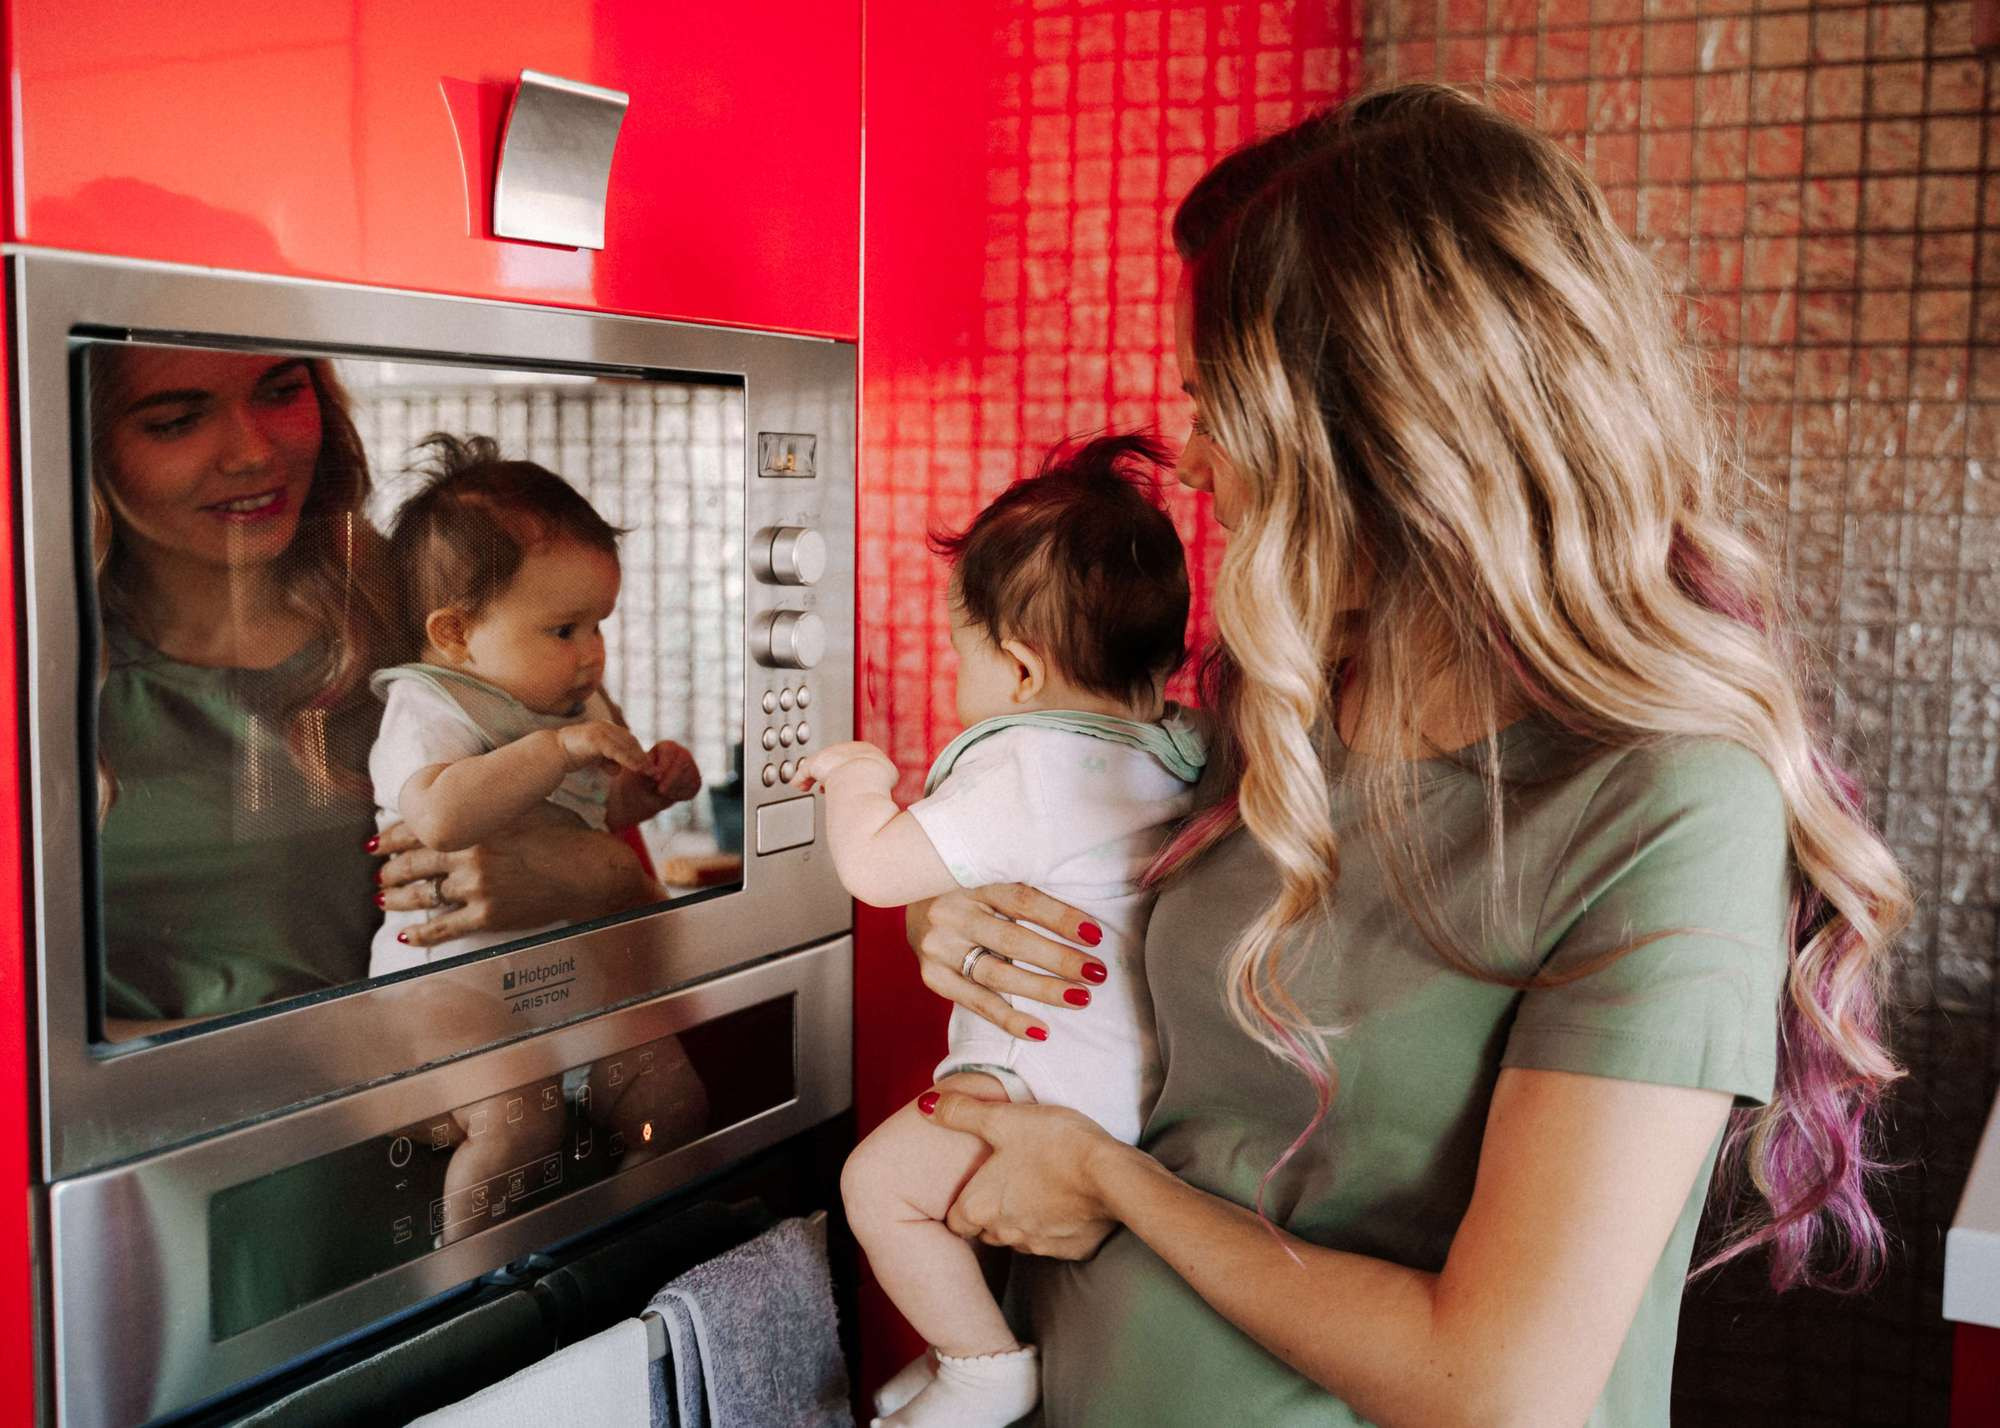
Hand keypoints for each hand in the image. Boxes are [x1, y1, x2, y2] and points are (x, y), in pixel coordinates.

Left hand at [373, 812, 652, 948]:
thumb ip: (490, 804)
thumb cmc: (565, 833)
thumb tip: (467, 798)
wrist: (590, 871)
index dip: (392, 836)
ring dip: (397, 898)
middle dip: (391, 868)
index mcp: (474, 824)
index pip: (418, 829)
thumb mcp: (525, 804)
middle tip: (379, 871)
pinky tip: (406, 936)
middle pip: (414, 863)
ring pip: (423, 895)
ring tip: (383, 898)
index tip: (377, 840)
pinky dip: (422, 934)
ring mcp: (476, 888)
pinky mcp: (488, 916)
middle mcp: (468, 855)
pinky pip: (444, 928)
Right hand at [555, 720, 647, 774]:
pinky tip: (635, 769)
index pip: (629, 740)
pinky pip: (616, 751)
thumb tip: (616, 770)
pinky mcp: (596, 738)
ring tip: (647, 771)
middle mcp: (606, 726)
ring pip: (626, 746)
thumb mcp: (595, 757)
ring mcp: (601, 730)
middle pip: (631, 742)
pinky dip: (627, 760)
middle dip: (642, 757)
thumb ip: (607, 760)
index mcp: (607, 728)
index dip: (639, 753)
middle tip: (653, 771)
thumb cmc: (573, 754)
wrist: (554, 752)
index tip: (649, 766)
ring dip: (638, 759)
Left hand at [609, 741, 702, 826]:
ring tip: (660, 791)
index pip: (670, 750)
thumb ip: (644, 768)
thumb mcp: (637, 772)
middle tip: (660, 790)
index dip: (664, 764)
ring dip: (673, 788)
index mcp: (667, 747)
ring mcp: (691, 767)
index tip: (656, 778)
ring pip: (689, 775)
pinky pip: (693, 787)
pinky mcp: (695, 781)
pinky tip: (669, 795)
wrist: (644, 796)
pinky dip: (680, 794)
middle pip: (684, 761)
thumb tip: (653, 772)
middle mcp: (682, 753)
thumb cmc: (638, 780)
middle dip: (671, 778)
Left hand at [792, 740, 896, 793]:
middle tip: (832, 787)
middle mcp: (846, 749)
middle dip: (835, 774)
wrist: (864, 778)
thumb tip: (894, 790)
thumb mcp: (890, 777)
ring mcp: (830, 757)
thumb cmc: (877, 780)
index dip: (851, 771)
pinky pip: (804, 772)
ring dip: (819, 777)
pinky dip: (801, 779)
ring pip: (821, 766)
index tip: (850, 782)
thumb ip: (888, 780)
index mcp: (867, 749)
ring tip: (816, 786)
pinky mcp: (815, 765)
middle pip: (837, 761)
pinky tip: (799, 786)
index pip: (856, 757)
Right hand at [906, 884, 1107, 1040]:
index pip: (1022, 900)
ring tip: (1080, 999)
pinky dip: (1009, 1019)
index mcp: (972, 880)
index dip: (1061, 918)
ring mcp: (939, 947)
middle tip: (1097, 974)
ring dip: (1042, 990)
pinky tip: (1040, 1031)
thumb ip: (1024, 894)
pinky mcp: (932, 976)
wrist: (908, 895)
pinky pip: (976, 1003)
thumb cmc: (968, 889)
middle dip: (1059, 960)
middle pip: (1012, 940)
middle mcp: (952, 912)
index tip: (1095, 935)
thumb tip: (1084, 922)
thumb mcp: (989, 876)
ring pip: (997, 975)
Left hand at [926, 1091, 1125, 1259]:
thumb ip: (962, 1113)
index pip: (956, 1221)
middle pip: (987, 1230)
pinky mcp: (1073, 1249)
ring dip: (1024, 1217)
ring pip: (1020, 1237)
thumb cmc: (1053, 1143)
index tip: (976, 1186)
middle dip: (993, 1211)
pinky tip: (1069, 1199)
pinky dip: (1058, 1224)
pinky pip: (1056, 1240)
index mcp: (981, 1206)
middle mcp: (1005, 1233)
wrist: (1111, 1175)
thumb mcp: (1003, 1118)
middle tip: (1009, 1180)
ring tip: (1040, 1185)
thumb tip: (926, 1105)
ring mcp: (1040, 1245)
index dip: (963, 1204)